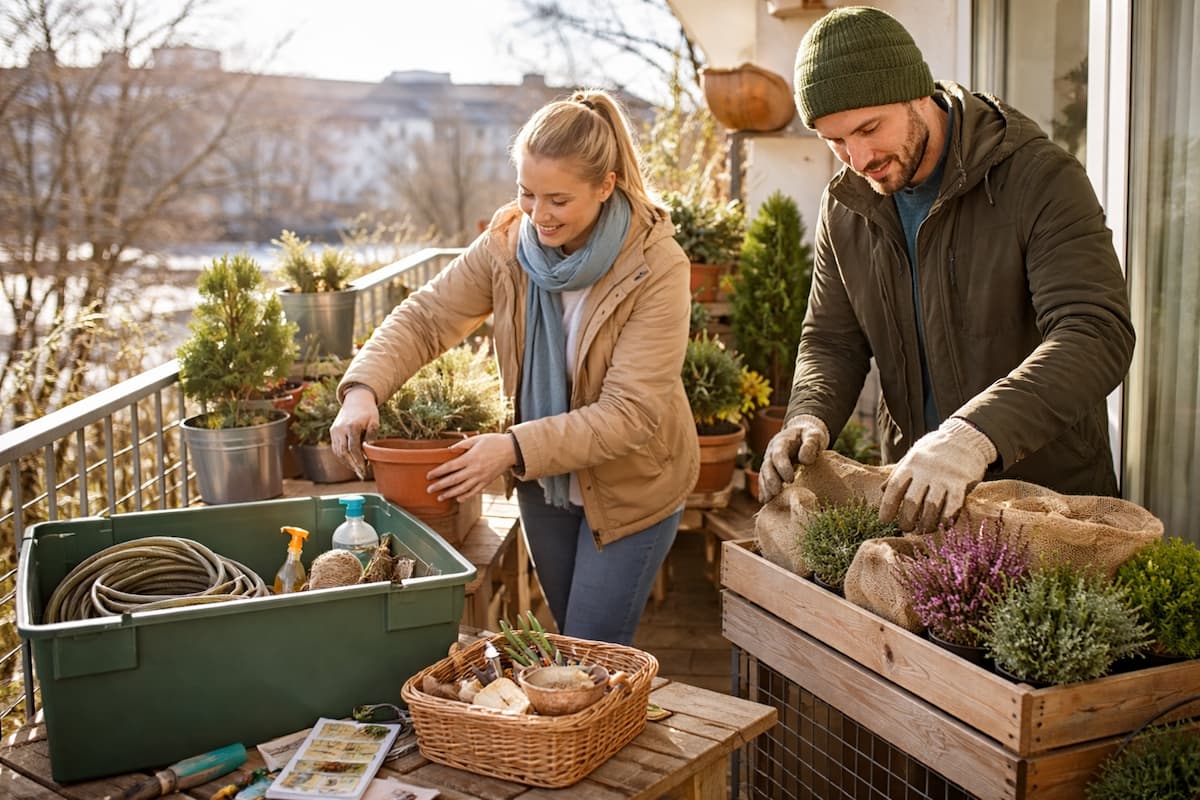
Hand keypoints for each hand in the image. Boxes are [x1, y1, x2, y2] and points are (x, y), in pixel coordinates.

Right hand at [330, 386, 379, 478]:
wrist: (356, 399)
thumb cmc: (368, 411)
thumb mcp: (374, 421)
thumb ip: (372, 435)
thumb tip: (369, 451)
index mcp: (351, 426)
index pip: (353, 448)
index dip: (358, 461)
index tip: (365, 469)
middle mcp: (340, 429)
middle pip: (343, 453)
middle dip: (352, 465)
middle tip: (361, 474)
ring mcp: (334, 431)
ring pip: (338, 452)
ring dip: (347, 463)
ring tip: (357, 470)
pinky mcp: (332, 432)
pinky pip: (336, 448)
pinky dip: (342, 456)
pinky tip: (351, 461)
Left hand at [426, 433, 517, 501]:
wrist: (511, 450)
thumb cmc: (494, 442)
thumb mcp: (476, 439)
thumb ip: (462, 445)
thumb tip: (449, 450)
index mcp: (470, 458)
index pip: (450, 467)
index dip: (438, 472)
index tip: (429, 476)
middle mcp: (474, 470)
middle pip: (453, 480)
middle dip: (440, 486)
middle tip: (429, 489)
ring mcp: (480, 478)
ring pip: (462, 489)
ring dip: (450, 494)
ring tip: (440, 497)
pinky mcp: (486, 482)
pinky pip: (474, 492)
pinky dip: (465, 496)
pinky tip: (458, 499)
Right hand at [759, 414, 829, 502]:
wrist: (802, 434)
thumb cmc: (810, 435)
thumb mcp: (814, 435)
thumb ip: (811, 443)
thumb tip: (804, 459)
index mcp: (782, 441)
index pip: (779, 454)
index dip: (782, 466)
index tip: (790, 479)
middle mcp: (772, 451)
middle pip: (767, 465)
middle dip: (770, 480)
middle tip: (777, 492)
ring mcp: (769, 461)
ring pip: (763, 474)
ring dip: (765, 487)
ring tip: (769, 500)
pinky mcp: (771, 470)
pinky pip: (764, 480)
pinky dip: (764, 490)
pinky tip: (766, 501)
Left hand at [879, 417, 996, 531]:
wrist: (964, 438)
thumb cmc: (934, 450)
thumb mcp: (912, 455)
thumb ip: (898, 472)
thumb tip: (882, 491)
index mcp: (911, 464)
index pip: (894, 488)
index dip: (887, 507)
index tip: (884, 520)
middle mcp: (926, 471)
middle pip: (912, 501)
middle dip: (906, 520)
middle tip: (906, 528)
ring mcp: (944, 477)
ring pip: (931, 507)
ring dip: (925, 524)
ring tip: (922, 530)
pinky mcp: (961, 483)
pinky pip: (953, 506)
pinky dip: (946, 519)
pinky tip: (942, 526)